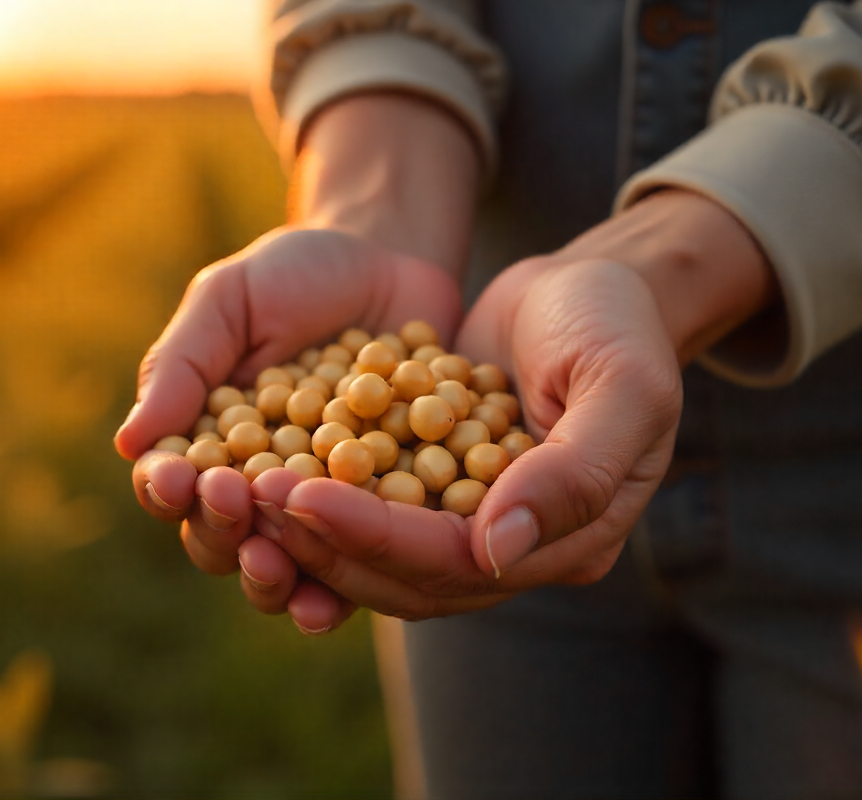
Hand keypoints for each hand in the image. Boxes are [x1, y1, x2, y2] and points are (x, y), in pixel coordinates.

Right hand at [115, 227, 460, 601]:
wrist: (392, 260)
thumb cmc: (296, 275)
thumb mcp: (231, 299)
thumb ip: (183, 364)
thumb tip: (127, 443)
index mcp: (208, 441)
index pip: (172, 481)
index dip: (169, 488)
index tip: (179, 478)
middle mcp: (258, 484)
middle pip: (223, 536)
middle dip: (220, 532)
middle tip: (234, 509)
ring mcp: (324, 503)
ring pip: (287, 565)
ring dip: (274, 578)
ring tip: (275, 569)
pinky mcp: (387, 509)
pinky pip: (366, 558)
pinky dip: (353, 582)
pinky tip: (340, 601)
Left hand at [249, 189, 774, 629]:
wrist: (592, 286)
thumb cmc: (618, 325)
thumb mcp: (622, 384)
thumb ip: (574, 472)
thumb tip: (493, 551)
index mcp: (569, 541)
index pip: (455, 562)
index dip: (375, 537)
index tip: (300, 499)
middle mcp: (514, 549)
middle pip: (404, 574)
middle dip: (323, 541)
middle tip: (247, 501)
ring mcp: (473, 522)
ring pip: (377, 554)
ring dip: (308, 530)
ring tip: (240, 492)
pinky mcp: (437, 488)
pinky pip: (370, 506)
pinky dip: (319, 494)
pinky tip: (261, 467)